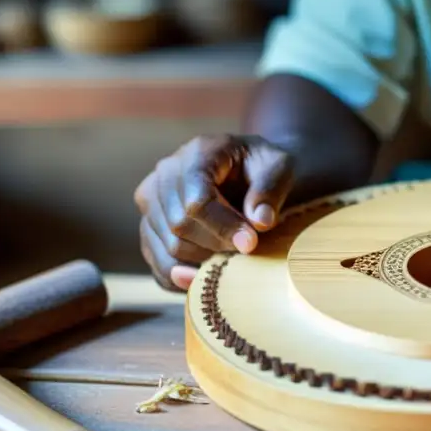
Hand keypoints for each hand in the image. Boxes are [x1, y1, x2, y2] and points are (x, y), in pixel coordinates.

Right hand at [133, 134, 293, 291]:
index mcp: (198, 152)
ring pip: (167, 247)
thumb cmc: (266, 168)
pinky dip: (183, 278)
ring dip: (202, 262)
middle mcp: (165, 172)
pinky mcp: (150, 225)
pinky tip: (209, 277)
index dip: (224, 227)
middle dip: (216, 245)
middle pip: (179, 225)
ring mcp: (151, 200)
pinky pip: (158, 263)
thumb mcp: (280, 168)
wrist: (252, 171)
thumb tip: (260, 221)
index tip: (251, 244)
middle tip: (246, 250)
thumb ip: (271, 191)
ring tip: (233, 259)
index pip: (196, 200)